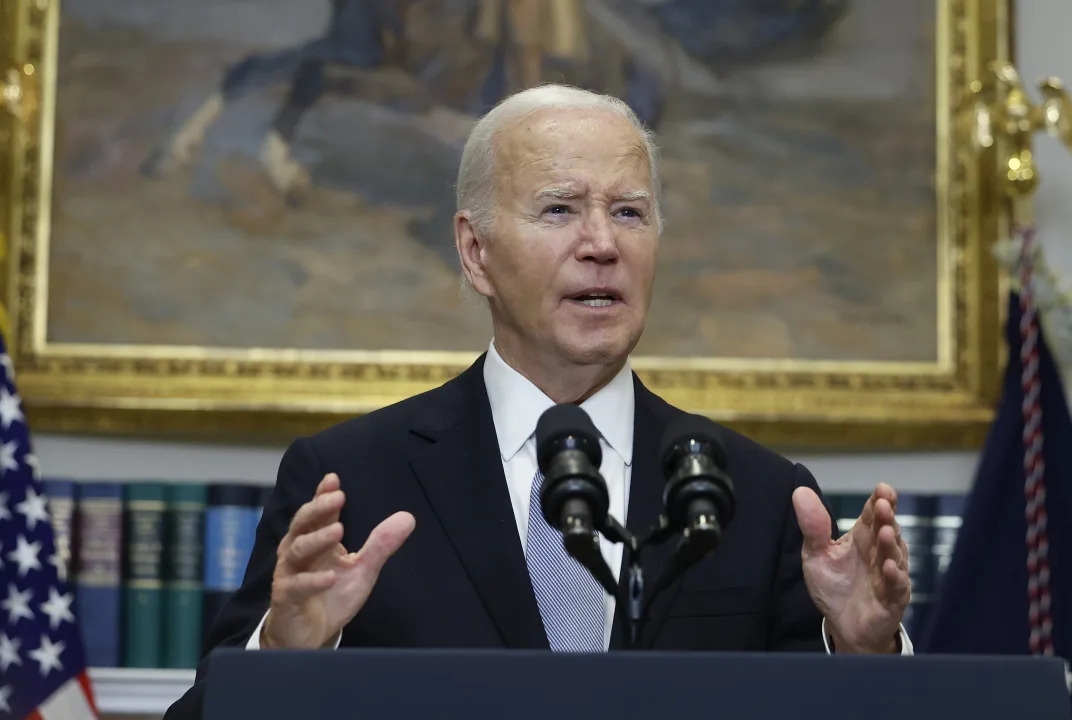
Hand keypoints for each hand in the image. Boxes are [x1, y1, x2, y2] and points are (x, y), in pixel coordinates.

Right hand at [262, 473, 415, 648]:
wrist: (309, 635)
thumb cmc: (331, 596)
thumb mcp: (362, 569)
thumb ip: (380, 545)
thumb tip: (408, 517)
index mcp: (315, 539)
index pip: (317, 512)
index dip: (323, 495)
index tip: (334, 479)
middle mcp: (297, 551)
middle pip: (303, 524)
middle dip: (319, 509)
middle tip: (338, 498)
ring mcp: (289, 574)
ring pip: (298, 550)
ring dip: (318, 539)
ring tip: (338, 530)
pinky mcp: (286, 598)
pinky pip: (297, 586)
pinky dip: (313, 580)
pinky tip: (330, 576)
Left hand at [792, 483, 909, 652]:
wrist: (842, 624)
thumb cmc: (834, 585)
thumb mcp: (816, 554)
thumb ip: (812, 526)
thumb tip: (799, 491)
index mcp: (862, 538)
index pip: (873, 514)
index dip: (879, 500)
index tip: (882, 489)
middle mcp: (880, 552)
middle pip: (887, 530)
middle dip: (886, 517)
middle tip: (883, 504)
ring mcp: (889, 574)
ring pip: (894, 556)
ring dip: (891, 544)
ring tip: (885, 532)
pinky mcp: (893, 598)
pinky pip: (897, 586)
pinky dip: (895, 576)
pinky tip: (889, 567)